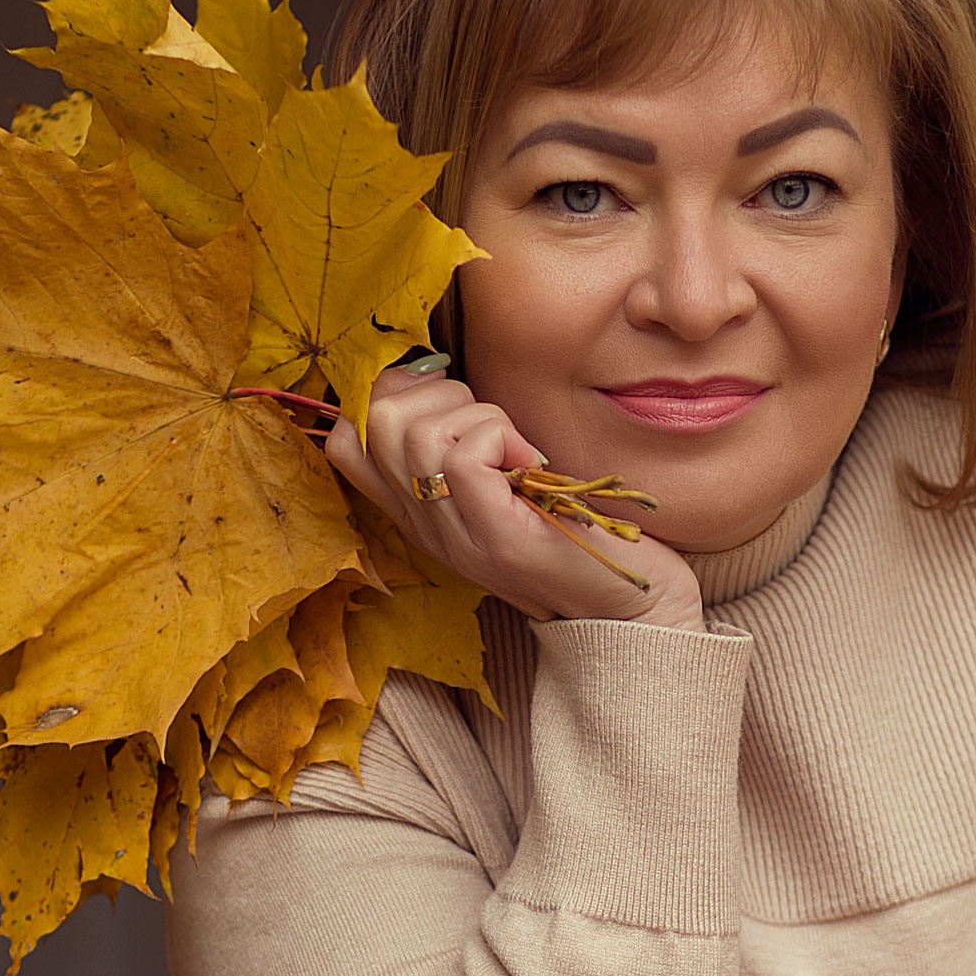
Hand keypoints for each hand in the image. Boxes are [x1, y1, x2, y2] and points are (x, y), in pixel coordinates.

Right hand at [328, 367, 704, 629]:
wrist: (629, 609)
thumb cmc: (574, 527)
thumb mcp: (504, 477)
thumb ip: (461, 438)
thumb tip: (431, 367)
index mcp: (419, 509)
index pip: (346, 441)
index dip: (381, 392)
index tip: (446, 397)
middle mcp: (424, 525)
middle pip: (373, 421)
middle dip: (435, 391)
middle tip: (490, 424)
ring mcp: (454, 535)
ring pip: (416, 433)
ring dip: (476, 414)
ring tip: (516, 450)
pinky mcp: (495, 538)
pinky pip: (462, 456)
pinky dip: (500, 437)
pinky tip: (532, 465)